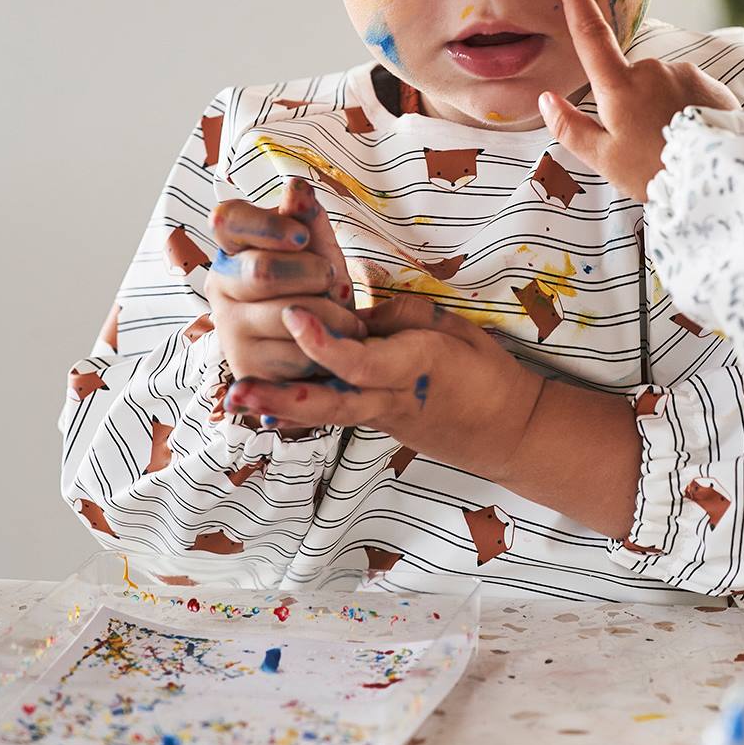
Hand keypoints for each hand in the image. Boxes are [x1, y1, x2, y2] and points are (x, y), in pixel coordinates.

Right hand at [208, 178, 363, 381]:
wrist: (324, 350)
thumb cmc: (317, 290)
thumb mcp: (318, 252)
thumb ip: (307, 220)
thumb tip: (296, 186)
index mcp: (233, 246)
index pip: (228, 219)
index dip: (267, 226)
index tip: (301, 237)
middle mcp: (219, 284)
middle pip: (262, 270)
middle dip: (313, 275)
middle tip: (331, 281)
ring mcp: (228, 329)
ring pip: (287, 316)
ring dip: (332, 316)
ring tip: (346, 318)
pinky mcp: (246, 368)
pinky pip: (297, 354)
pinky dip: (327, 349)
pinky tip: (332, 346)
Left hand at [224, 299, 545, 475]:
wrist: (506, 429)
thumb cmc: (486, 372)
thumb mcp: (453, 329)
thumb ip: (401, 318)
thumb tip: (355, 316)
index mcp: (417, 366)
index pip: (360, 361)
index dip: (324, 341)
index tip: (293, 315)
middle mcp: (393, 397)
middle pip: (331, 401)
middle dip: (282, 396)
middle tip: (238, 390)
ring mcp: (383, 417)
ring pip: (326, 415)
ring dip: (279, 408)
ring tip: (237, 400)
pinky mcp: (379, 423)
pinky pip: (335, 414)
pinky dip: (301, 410)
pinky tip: (268, 405)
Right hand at [539, 0, 737, 201]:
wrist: (716, 180)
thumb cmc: (654, 172)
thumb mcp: (604, 159)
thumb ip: (570, 127)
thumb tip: (546, 100)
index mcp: (619, 86)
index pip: (590, 35)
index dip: (576, 0)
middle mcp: (652, 69)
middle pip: (629, 77)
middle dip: (630, 103)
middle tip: (643, 145)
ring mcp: (684, 73)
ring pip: (660, 86)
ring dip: (660, 108)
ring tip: (670, 146)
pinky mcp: (710, 83)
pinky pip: (688, 91)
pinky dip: (684, 110)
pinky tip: (689, 137)